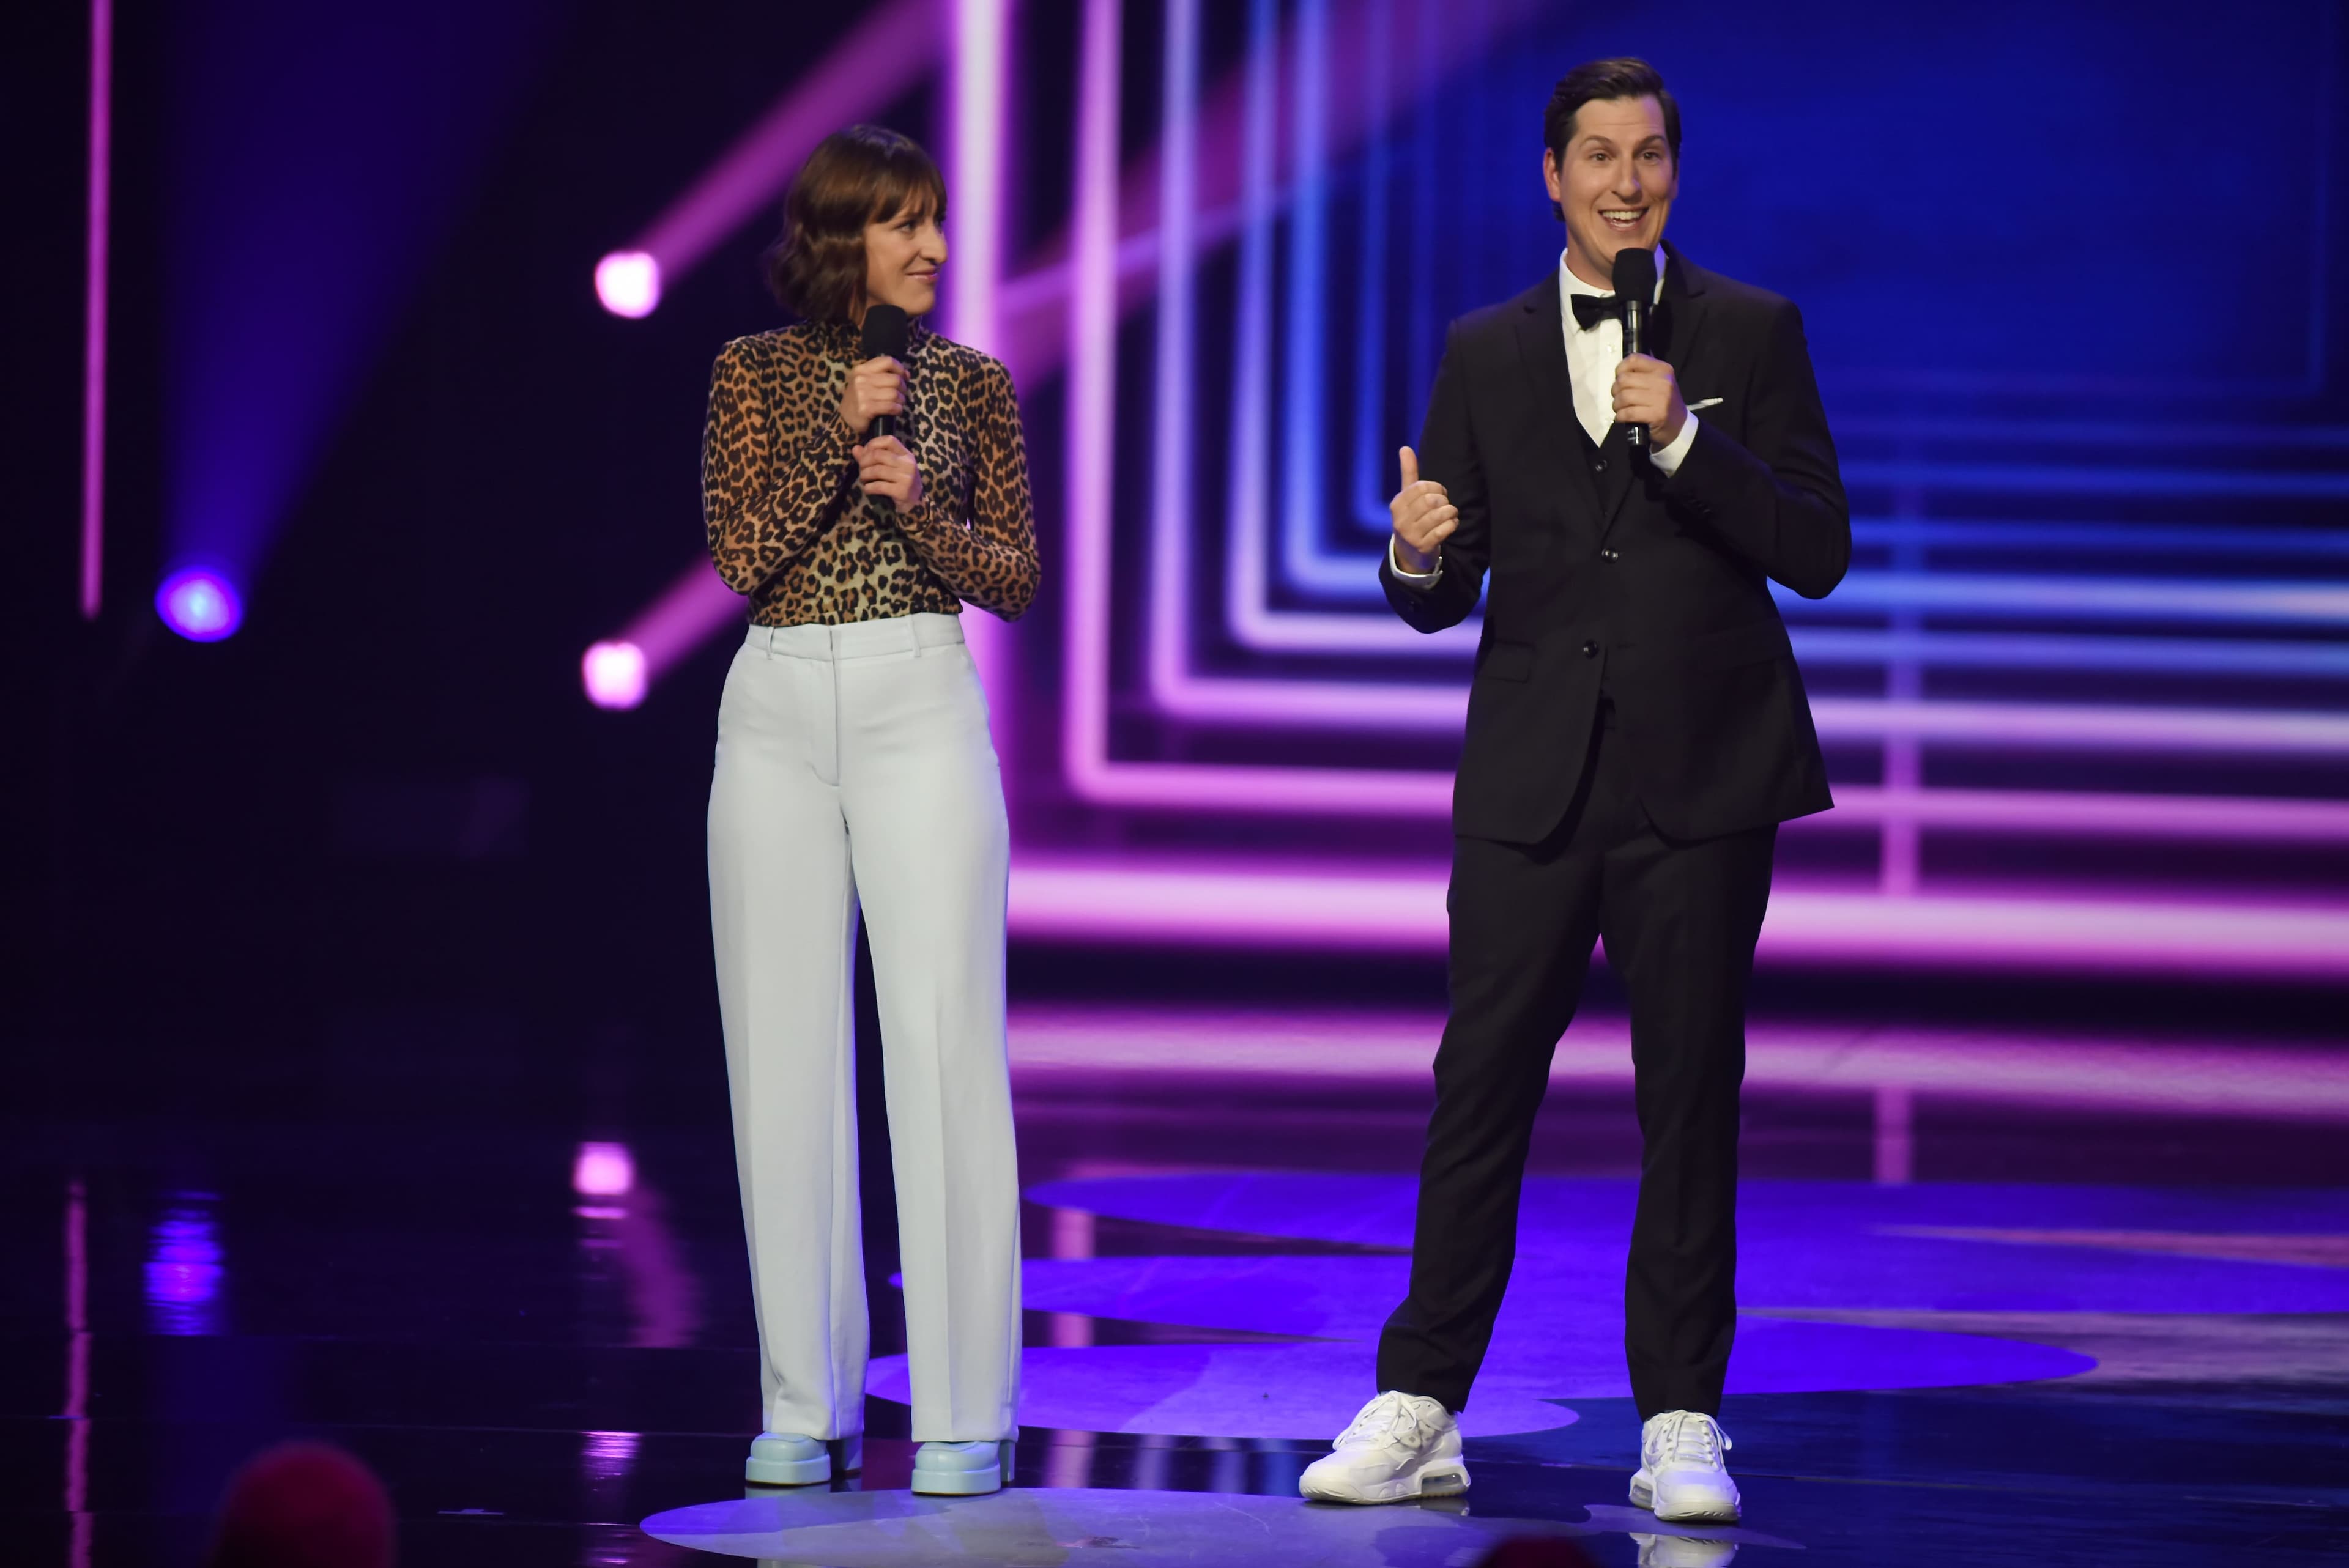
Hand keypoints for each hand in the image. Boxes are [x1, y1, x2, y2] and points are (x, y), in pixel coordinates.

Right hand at [840, 356, 905, 435]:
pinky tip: (896, 411)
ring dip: (901, 400)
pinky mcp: (866, 408)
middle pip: (895, 379)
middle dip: (903, 389)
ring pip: (895, 394)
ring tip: (897, 404)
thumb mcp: (866, 382)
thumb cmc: (860, 399)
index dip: (900, 369)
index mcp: (861, 369)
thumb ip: (884, 375)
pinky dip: (898, 409)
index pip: (888, 361)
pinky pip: (891, 406)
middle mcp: (860, 379)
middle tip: (900, 395)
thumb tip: (906, 374)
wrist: (845, 420)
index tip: (904, 378)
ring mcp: (862, 394)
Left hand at [852, 435, 922, 509]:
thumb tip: (855, 449)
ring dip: (864, 475)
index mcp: (906, 454)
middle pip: (878, 455)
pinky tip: (868, 490)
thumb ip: (872, 457)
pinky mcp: (902, 491)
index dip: (873, 444)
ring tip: (864, 480)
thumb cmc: (900, 483)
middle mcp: (908, 463)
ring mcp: (906, 477)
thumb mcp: (890, 467)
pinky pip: (879, 486)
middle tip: (862, 471)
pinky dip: (868, 488)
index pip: (889, 440)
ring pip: (876, 470)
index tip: (865, 454)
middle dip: (864, 462)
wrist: (915, 504)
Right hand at [1388, 446, 1456, 573]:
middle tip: (1445, 505)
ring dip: (1451, 512)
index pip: (1421, 487)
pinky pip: (1444, 530)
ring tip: (1450, 514)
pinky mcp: (1423, 547)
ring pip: (1440, 514)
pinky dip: (1452, 525)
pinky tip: (1451, 525)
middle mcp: (1400, 520)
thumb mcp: (1407, 497)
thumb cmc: (1412, 518)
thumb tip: (1405, 448)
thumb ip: (1408, 473)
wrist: (1409, 553)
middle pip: (1431, 500)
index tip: (1438, 493)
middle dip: (1444, 500)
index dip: (1436, 488)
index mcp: (1397, 504)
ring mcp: (1411, 535)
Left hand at [1611, 354, 1686, 446]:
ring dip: (1616, 405)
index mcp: (1662, 369)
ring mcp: (1661, 398)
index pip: (1634, 360)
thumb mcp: (1658, 382)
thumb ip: (1641, 374)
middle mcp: (1663, 381)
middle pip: (1624, 379)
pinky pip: (1628, 413)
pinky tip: (1622, 417)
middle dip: (1615, 390)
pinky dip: (1620, 416)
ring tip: (1620, 409)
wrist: (1679, 425)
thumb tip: (1619, 373)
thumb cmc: (1663, 402)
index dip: (1620, 369)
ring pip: (1624, 396)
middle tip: (1618, 397)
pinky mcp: (1656, 415)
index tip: (1619, 379)